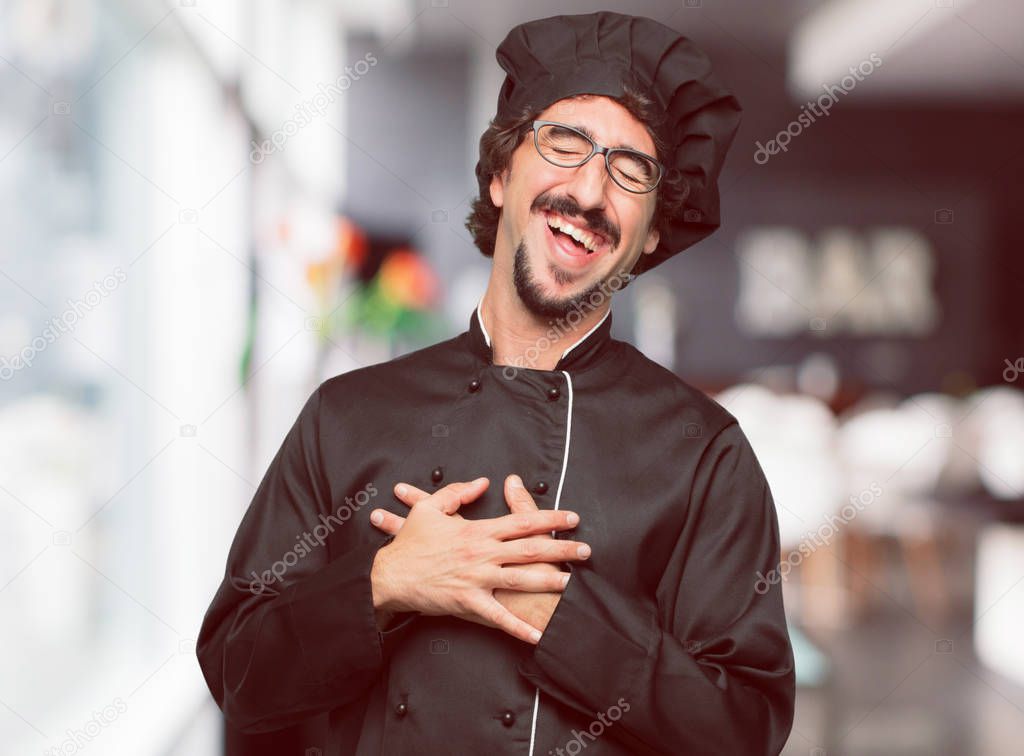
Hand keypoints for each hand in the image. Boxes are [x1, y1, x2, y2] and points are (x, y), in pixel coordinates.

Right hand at [369, 477, 589, 643]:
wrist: (389, 575)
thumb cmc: (410, 542)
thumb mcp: (430, 508)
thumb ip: (458, 492)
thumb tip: (483, 481)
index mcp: (477, 530)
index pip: (522, 521)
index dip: (550, 518)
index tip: (572, 518)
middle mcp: (482, 553)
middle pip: (530, 548)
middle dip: (561, 548)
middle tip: (586, 550)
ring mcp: (476, 578)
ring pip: (521, 579)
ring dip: (549, 581)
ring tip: (572, 583)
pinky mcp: (468, 602)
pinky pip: (498, 617)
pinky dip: (518, 628)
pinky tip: (537, 635)